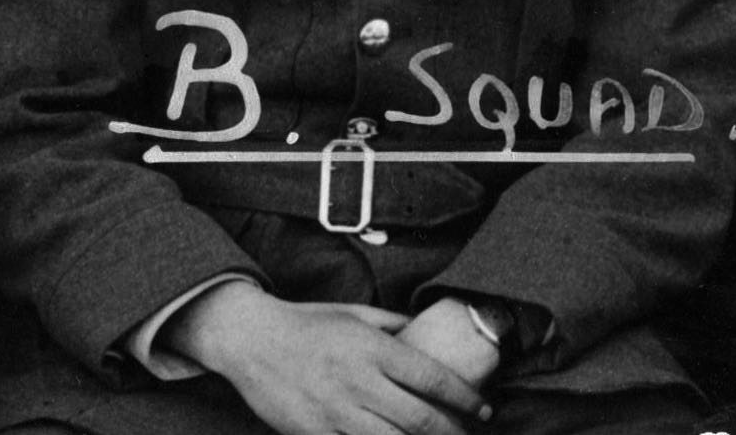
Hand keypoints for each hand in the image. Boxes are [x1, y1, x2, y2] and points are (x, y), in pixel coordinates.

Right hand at [171, 279, 491, 434]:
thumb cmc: (309, 324)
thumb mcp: (357, 313)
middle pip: (418, 418)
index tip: (483, 409)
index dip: (465, 398)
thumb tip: (430, 329)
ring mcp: (334, 412)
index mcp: (373, 349)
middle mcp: (358, 382)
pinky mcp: (313, 433)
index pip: (432, 378)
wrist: (251, 340)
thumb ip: (396, 324)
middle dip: (451, 432)